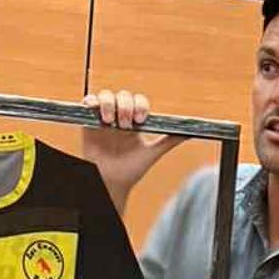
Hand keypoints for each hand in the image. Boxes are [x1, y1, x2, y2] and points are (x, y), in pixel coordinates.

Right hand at [81, 89, 184, 213]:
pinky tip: (98, 115)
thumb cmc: (131, 169)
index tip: (141, 119)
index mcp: (135, 121)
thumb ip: (170, 140)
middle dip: (126, 106)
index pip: (139, 102)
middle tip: (126, 125)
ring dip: (109, 103)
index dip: (140, 106)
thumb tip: (190, 132)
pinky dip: (92, 103)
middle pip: (123, 96)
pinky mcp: (88, 121)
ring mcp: (103, 117)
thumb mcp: (153, 153)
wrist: (111, 183)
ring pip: (106, 96)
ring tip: (111, 122)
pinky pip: (88, 103)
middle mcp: (120, 116)